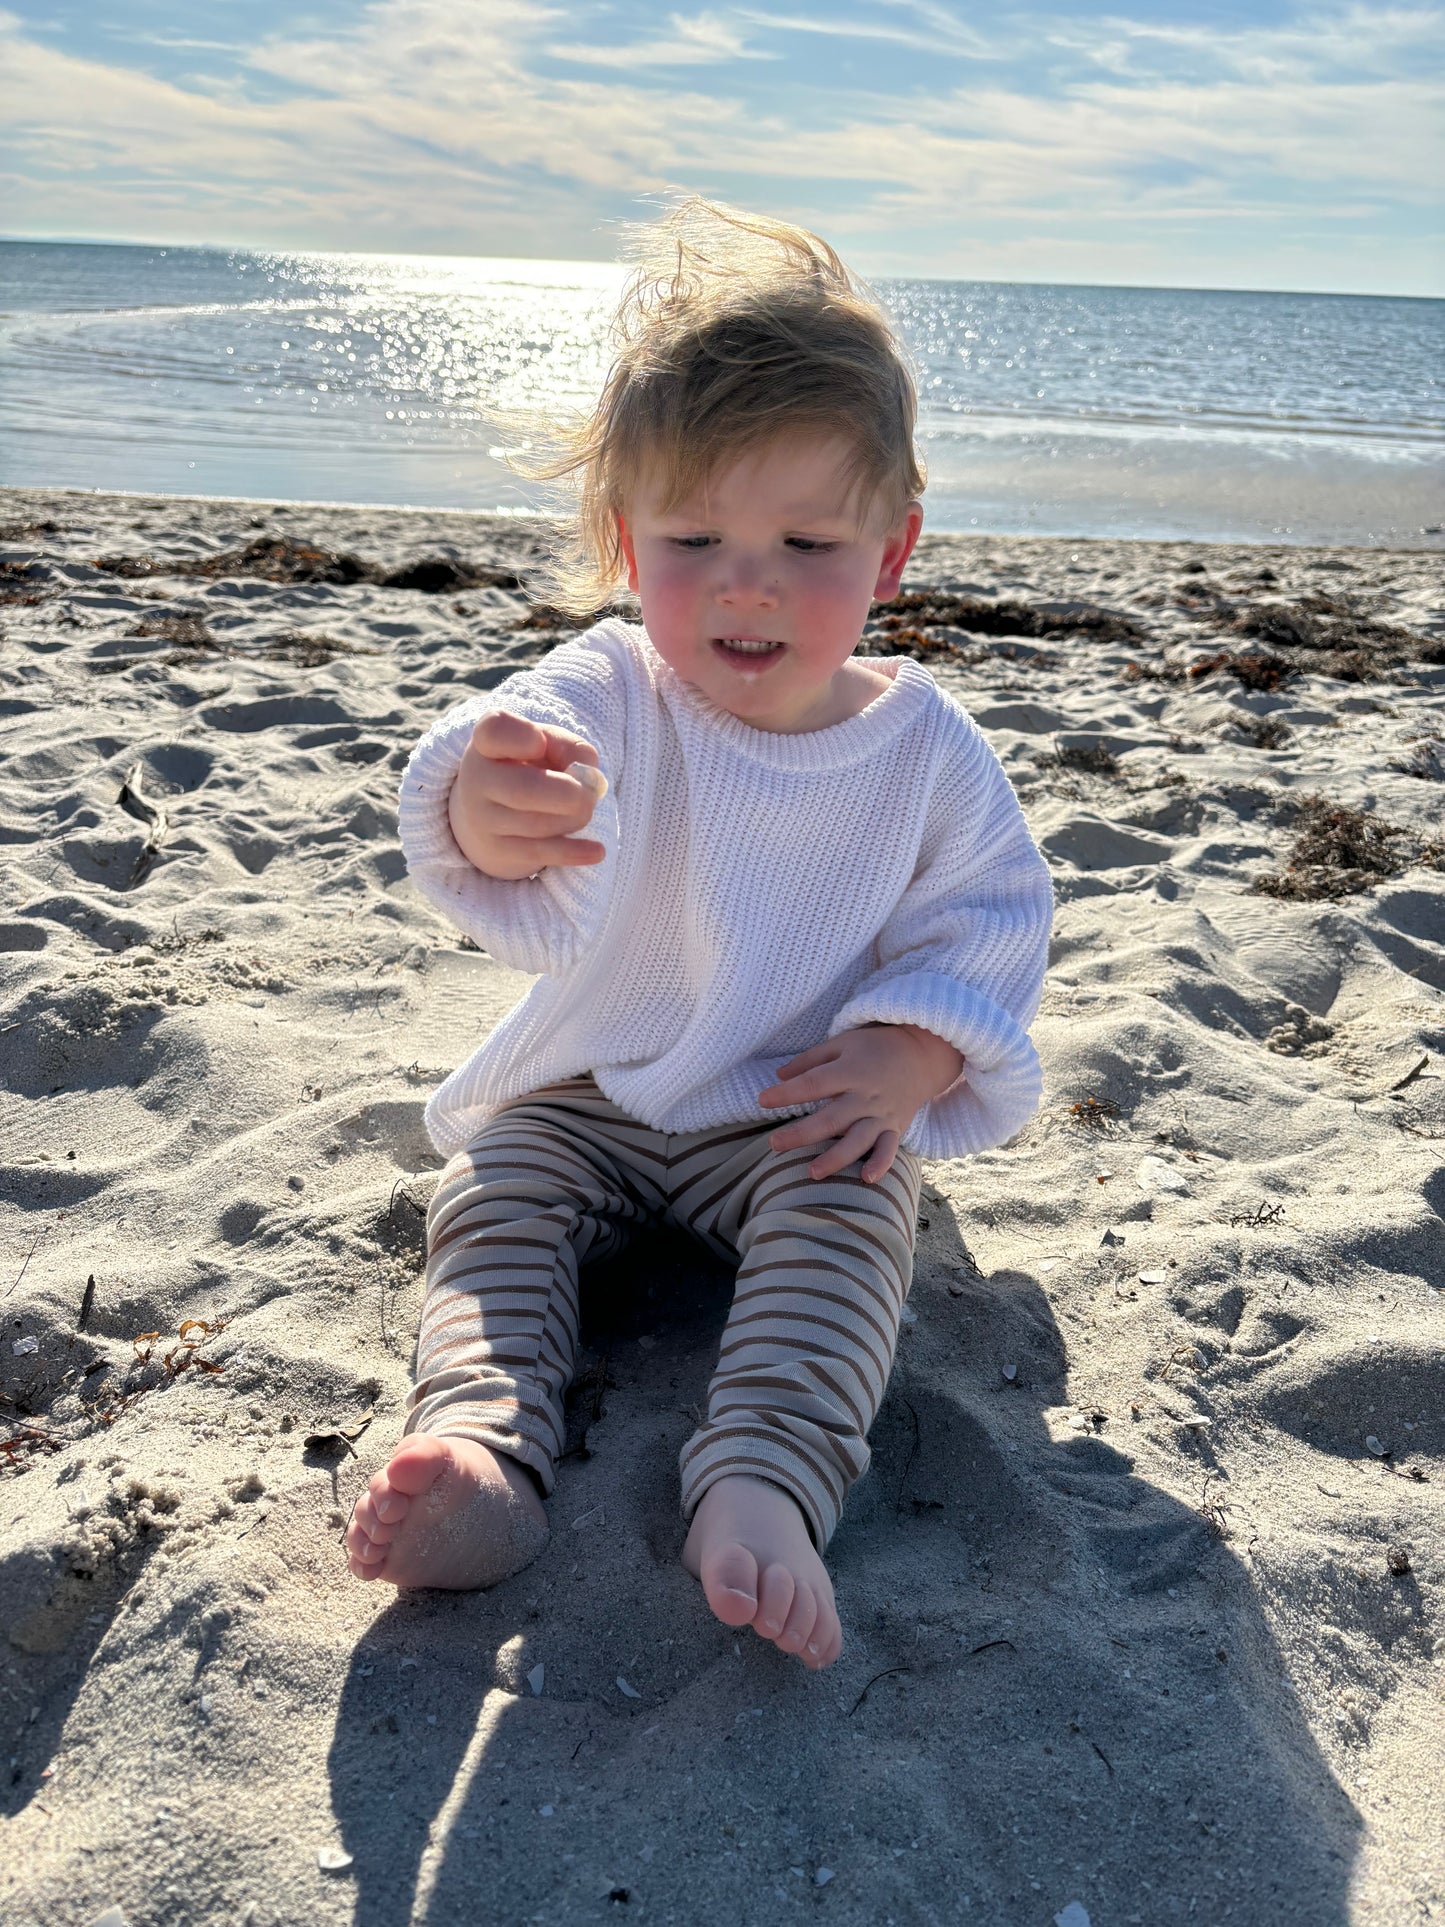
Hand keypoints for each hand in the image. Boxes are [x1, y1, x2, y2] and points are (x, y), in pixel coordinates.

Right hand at [448, 709, 606, 880]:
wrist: (490, 815)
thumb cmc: (528, 768)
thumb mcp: (547, 745)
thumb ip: (572, 748)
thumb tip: (588, 778)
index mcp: (488, 742)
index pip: (495, 730)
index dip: (521, 736)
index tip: (539, 742)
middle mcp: (477, 779)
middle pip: (525, 790)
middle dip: (570, 794)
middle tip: (589, 795)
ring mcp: (483, 819)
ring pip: (539, 824)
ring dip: (575, 818)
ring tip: (581, 810)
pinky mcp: (497, 851)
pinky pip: (540, 853)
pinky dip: (574, 852)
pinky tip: (596, 851)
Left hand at [758, 1025, 964, 1181]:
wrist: (921, 1054)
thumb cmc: (874, 1047)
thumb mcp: (842, 1042)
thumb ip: (810, 1060)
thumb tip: (779, 1076)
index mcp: (850, 1070)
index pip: (813, 1083)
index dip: (787, 1093)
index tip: (762, 1100)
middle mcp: (866, 1095)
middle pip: (831, 1119)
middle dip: (802, 1134)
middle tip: (774, 1144)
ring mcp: (882, 1114)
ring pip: (857, 1140)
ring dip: (835, 1158)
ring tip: (811, 1172)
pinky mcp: (896, 1127)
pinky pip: (889, 1149)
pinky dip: (880, 1164)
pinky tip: (866, 1178)